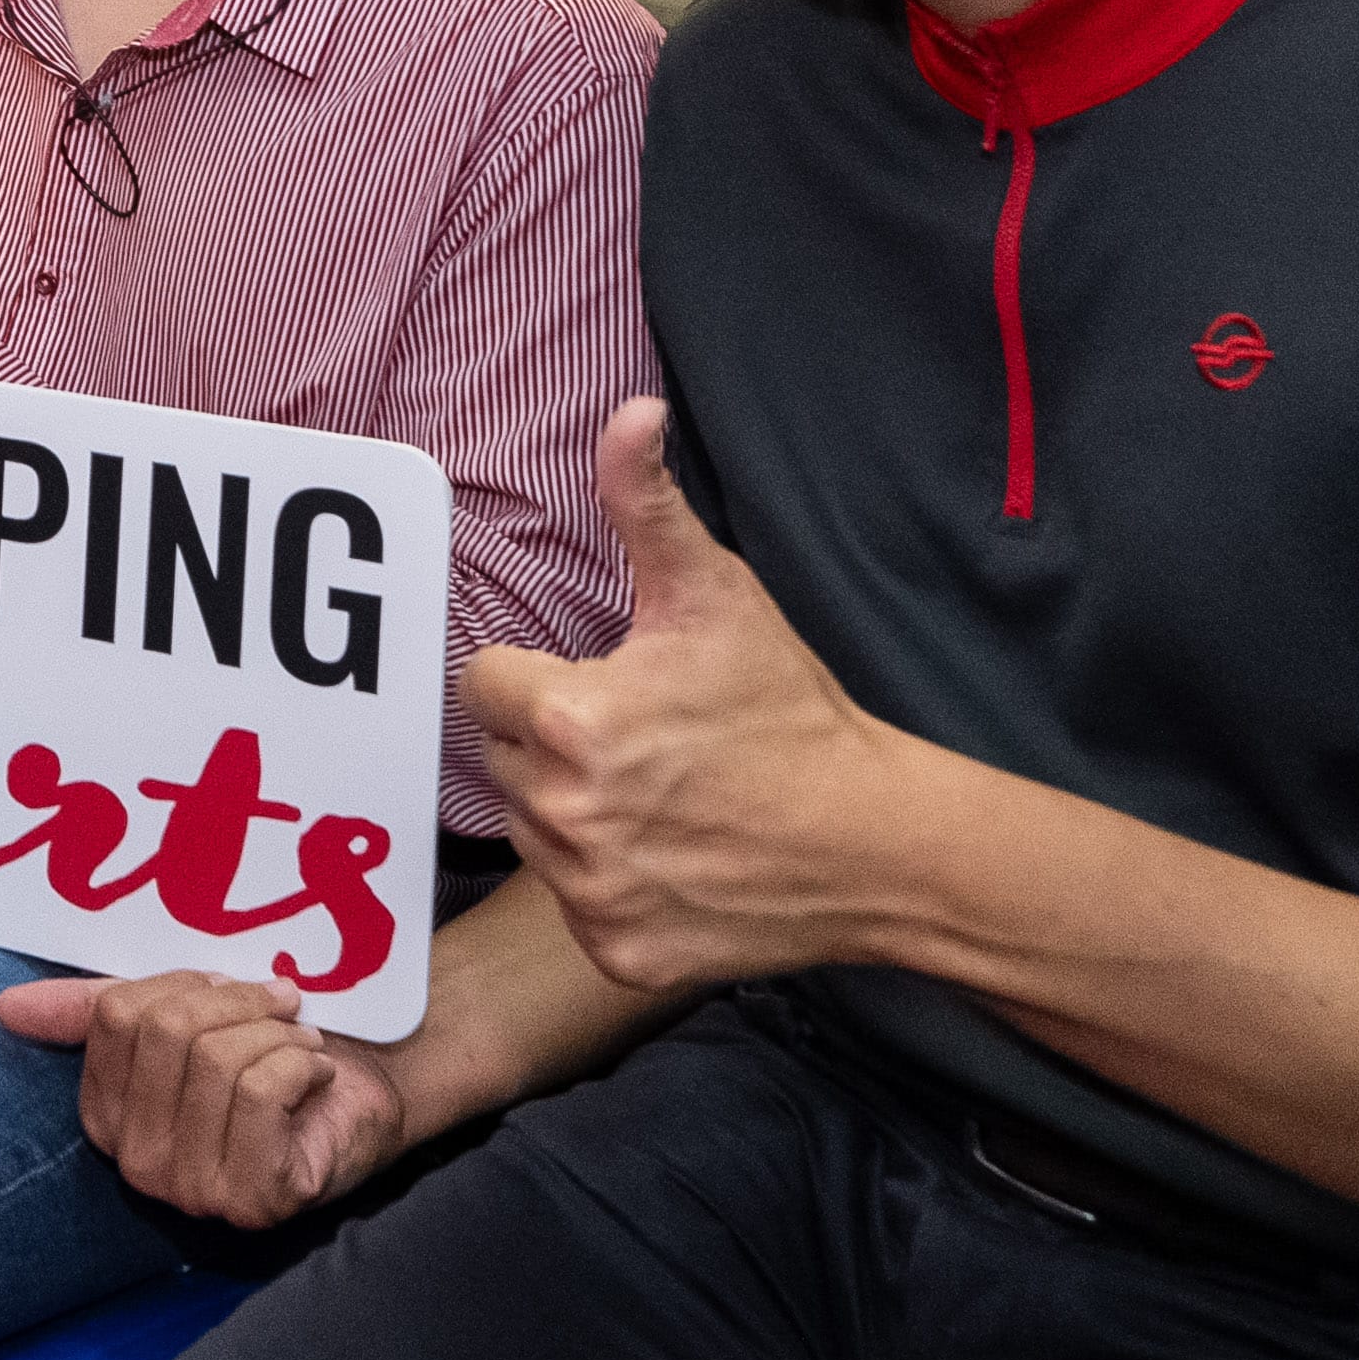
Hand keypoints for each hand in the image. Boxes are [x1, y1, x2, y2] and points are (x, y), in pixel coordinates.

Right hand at [0, 971, 414, 1227]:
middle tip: (280, 1007)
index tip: (230, 990)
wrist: (367, 1089)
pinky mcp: (253, 1200)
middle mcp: (137, 1163)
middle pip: (168, 1033)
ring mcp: (194, 1190)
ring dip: (278, 1035)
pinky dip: (301, 1065)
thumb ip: (94, 1011)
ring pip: (218, 1061)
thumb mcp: (180, 1018)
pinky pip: (261, 1094)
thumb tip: (4, 1007)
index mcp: (106, 1115)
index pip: (119, 1015)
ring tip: (302, 1046)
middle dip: (238, 1003)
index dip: (185, 986)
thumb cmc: (269, 1051)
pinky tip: (317, 1078)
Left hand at [459, 400, 915, 992]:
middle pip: (501, 756)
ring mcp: (586, 890)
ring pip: (532, 829)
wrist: (875, 842)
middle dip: (551, 741)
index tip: (600, 682)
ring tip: (658, 793)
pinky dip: (608, 882)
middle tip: (639, 737)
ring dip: (573, 810)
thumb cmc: (790, 712)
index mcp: (567, 718)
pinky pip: (573, 901)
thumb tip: (630, 412)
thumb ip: (645, 501)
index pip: (483, 683)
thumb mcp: (716, 595)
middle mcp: (562, 811)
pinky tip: (671, 854)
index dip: (536, 675)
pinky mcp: (612, 948)